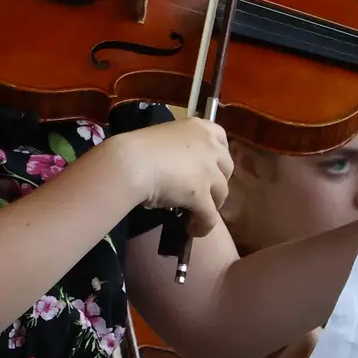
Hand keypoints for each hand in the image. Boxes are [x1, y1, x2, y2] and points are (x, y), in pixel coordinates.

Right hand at [119, 117, 232, 236]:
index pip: (221, 137)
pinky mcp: (202, 195)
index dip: (219, 155)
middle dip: (218, 180)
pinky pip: (210, 217)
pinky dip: (204, 226)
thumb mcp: (165, 138)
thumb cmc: (138, 148)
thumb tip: (180, 168)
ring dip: (212, 204)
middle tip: (206, 191)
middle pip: (227, 167)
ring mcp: (208, 171)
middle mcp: (209, 147)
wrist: (130, 162)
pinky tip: (193, 231)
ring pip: (222, 193)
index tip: (211, 165)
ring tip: (197, 214)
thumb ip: (180, 148)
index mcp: (199, 127)